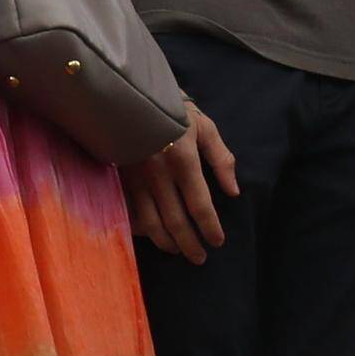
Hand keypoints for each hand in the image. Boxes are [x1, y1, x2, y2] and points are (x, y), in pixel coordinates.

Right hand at [124, 106, 241, 264]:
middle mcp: (158, 174)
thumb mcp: (204, 128)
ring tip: (179, 251)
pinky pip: (131, 214)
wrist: (131, 97)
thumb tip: (233, 191)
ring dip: (167, 243)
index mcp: (183, 160)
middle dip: (189, 244)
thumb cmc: (174, 112)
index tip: (217, 241)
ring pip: (151, 223)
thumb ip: (222, 159)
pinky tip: (153, 237)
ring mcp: (136, 179)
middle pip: (175, 221)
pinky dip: (143, 231)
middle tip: (200, 258)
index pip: (199, 205)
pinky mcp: (121, 180)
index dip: (210, 227)